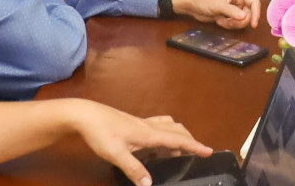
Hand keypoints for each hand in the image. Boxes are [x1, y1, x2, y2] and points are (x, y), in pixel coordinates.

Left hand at [67, 103, 210, 185]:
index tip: (209, 151)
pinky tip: (156, 143)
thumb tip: (150, 184)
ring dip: (178, 135)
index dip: (194, 145)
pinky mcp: (133, 123)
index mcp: (148, 134)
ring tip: (180, 149)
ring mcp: (140, 123)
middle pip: (176, 130)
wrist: (85, 115)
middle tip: (197, 152)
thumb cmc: (101, 133)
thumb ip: (134, 169)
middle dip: (189, 140)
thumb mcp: (116, 155)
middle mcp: (148, 126)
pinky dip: (165, 133)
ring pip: (167, 126)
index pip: (177, 139)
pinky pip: (157, 126)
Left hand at [173, 0, 260, 28]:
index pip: (254, 2)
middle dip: (239, 21)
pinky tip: (219, 20)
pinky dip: (228, 24)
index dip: (256, 14)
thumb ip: (232, 11)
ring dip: (232, 23)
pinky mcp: (229, 15)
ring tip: (221, 19)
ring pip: (242, 21)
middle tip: (229, 21)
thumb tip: (245, 16)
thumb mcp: (219, 5)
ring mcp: (234, 8)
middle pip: (249, 14)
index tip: (253, 25)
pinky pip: (235, 24)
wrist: (192, 4)